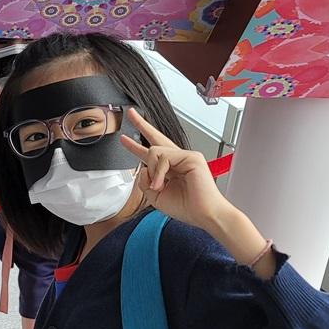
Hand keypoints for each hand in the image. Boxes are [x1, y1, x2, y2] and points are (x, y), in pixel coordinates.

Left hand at [120, 108, 233, 232]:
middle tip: (131, 114)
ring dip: (152, 171)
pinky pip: (164, 157)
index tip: (124, 139)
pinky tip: (162, 183)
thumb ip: (145, 182)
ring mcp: (186, 156)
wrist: (204, 215)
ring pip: (154, 151)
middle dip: (141, 124)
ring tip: (158, 186)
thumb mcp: (156, 196)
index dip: (136, 146)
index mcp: (169, 169)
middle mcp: (178, 160)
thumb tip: (142, 168)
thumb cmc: (186, 207)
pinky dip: (158, 172)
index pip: (151, 153)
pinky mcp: (191, 156)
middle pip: (156, 138)